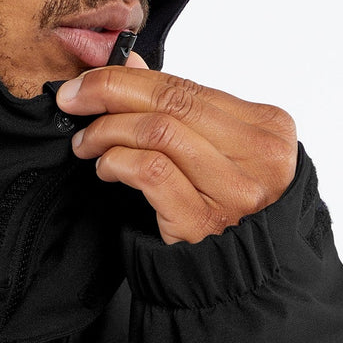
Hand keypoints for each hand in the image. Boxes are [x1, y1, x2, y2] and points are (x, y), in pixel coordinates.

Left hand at [56, 54, 297, 244]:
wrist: (247, 278)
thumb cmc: (232, 208)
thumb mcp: (217, 151)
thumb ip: (179, 107)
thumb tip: (129, 64)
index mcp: (269, 127)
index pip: (186, 86)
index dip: (128, 78)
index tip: (87, 82)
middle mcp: (260, 157)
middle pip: (171, 103)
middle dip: (109, 93)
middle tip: (73, 100)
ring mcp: (235, 191)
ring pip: (157, 132)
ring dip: (107, 131)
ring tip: (87, 142)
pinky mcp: (204, 222)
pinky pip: (150, 171)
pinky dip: (116, 161)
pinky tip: (105, 167)